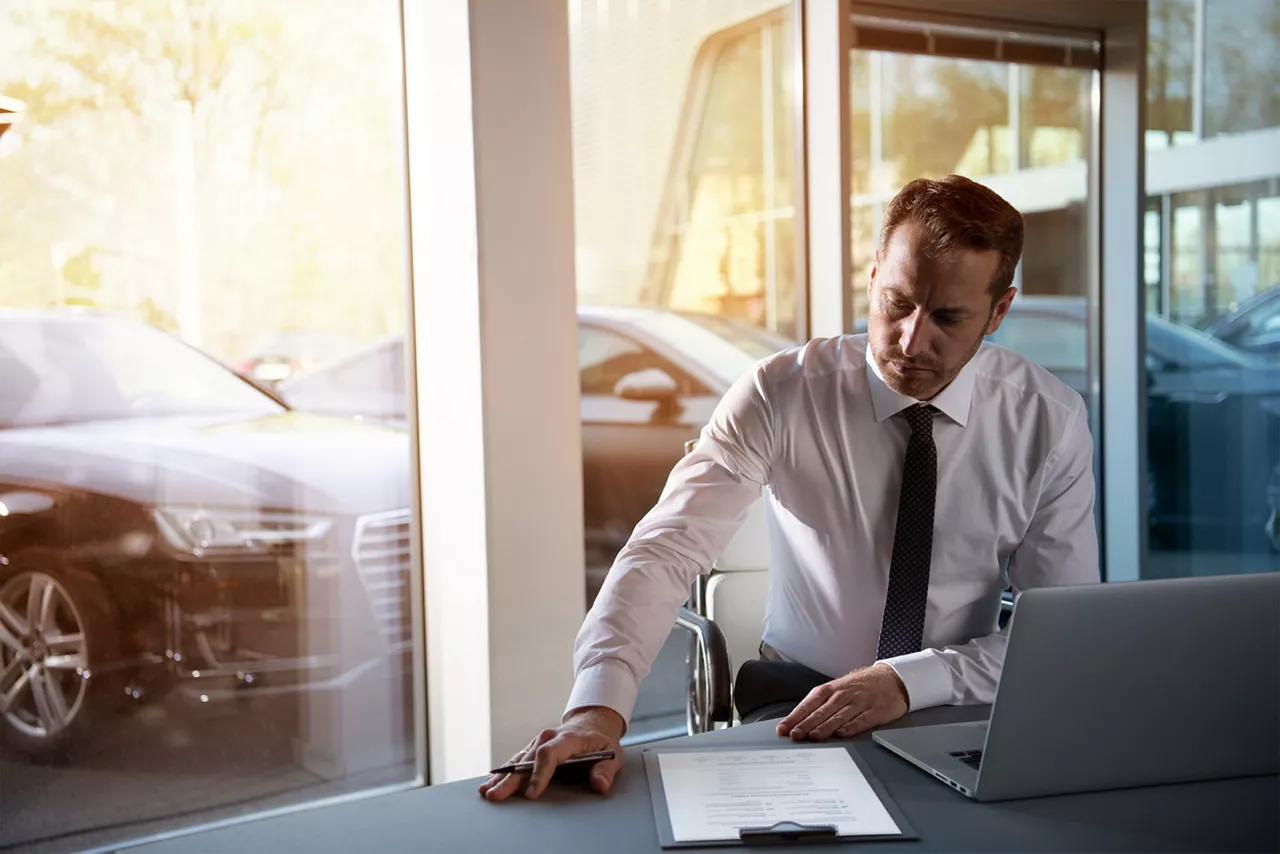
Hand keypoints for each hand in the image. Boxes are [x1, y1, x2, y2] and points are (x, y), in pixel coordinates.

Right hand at [478, 706, 624, 801]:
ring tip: (486, 790)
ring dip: (501, 776)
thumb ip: (606, 770)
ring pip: (517, 760)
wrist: (591, 723)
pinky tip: (490, 783)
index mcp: (568, 738)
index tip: (531, 794)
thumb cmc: (601, 741)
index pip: (549, 754)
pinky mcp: (532, 749)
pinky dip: (503, 772)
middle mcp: (548, 737)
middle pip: (527, 759)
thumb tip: (599, 784)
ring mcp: (538, 742)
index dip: (539, 774)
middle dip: (511, 779)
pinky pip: (515, 760)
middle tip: (497, 795)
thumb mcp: (612, 754)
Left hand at [776, 663, 908, 740]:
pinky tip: (842, 733)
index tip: (783, 728)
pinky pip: (862, 719)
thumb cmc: (860, 687)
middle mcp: (843, 695)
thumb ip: (820, 705)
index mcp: (830, 690)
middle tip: (794, 735)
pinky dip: (852, 726)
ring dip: (825, 727)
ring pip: (839, 716)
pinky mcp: (875, 711)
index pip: (808, 704)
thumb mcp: (838, 690)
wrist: (891, 678)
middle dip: (806, 724)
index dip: (795, 717)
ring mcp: (859, 702)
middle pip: (821, 711)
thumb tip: (798, 721)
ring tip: (813, 736)